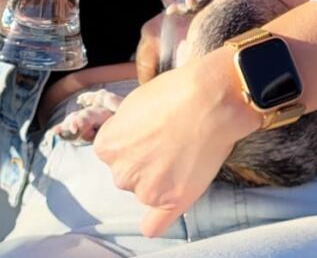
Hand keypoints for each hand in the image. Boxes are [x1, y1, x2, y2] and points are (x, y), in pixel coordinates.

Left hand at [93, 45, 260, 236]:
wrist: (209, 100)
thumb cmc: (174, 93)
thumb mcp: (134, 102)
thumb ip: (124, 128)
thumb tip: (126, 136)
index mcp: (107, 146)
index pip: (111, 151)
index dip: (130, 139)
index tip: (147, 130)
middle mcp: (121, 172)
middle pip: (126, 172)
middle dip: (142, 160)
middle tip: (167, 141)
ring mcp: (147, 190)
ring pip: (145, 191)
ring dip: (158, 179)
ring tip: (182, 154)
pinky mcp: (172, 201)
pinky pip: (154, 224)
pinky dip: (157, 220)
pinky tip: (164, 208)